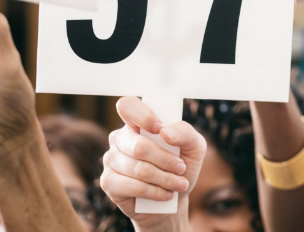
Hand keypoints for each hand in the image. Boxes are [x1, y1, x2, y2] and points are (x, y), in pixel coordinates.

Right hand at [101, 97, 205, 230]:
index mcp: (138, 122)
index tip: (160, 128)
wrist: (174, 197)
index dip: (143, 116)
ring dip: (164, 179)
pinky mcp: (108, 182)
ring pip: (138, 168)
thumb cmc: (181, 166)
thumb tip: (166, 133)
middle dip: (166, 160)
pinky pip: (132, 186)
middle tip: (181, 168)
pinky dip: (154, 191)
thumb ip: (186, 132)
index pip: (128, 106)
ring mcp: (111, 159)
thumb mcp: (194, 147)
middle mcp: (121, 138)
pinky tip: (165, 194)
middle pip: (139, 145)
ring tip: (178, 184)